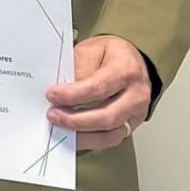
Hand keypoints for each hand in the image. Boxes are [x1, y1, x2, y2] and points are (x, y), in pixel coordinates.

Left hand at [45, 35, 151, 150]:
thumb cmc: (109, 54)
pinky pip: (112, 138)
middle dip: (76, 119)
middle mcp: (137, 94)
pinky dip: (91, 140)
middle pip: (107, 116)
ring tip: (60, 126)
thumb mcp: (91, 50)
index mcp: (126, 70)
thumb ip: (78, 69)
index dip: (73, 94)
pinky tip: (74, 135)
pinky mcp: (132, 124)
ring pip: (110, 133)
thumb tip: (63, 90)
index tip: (52, 95)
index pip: (99, 87)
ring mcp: (137, 113)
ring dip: (82, 134)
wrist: (131, 61)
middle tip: (53, 114)